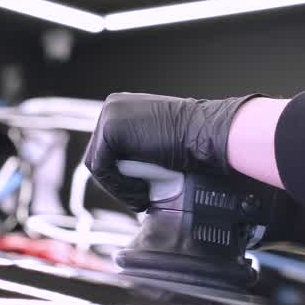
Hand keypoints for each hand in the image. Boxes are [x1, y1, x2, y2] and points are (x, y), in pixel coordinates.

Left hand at [82, 92, 263, 211]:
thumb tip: (117, 173)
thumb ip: (135, 148)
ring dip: (119, 187)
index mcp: (122, 107)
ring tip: (143, 196)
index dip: (120, 175)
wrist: (207, 134)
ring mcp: (109, 115)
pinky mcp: (110, 129)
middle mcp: (112, 106)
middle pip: (98, 155)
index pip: (106, 147)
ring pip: (97, 164)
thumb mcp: (157, 141)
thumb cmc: (192, 142)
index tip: (141, 190)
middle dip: (117, 181)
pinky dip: (119, 185)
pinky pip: (101, 167)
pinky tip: (142, 191)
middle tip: (140, 197)